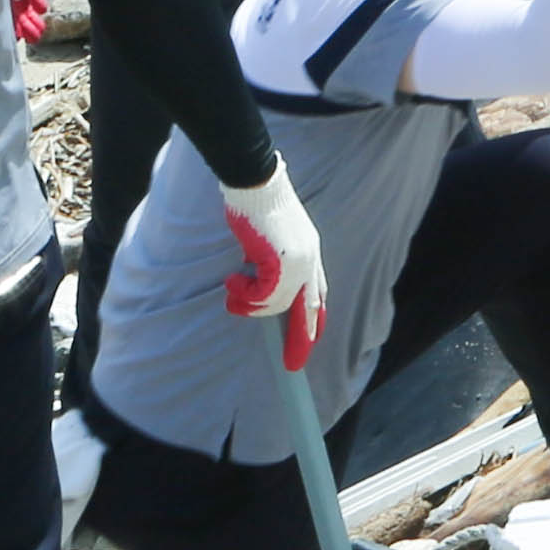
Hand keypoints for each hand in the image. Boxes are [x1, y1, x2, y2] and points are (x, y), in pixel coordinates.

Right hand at [221, 165, 327, 370]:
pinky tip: (232, 280)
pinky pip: (263, 296)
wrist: (255, 184)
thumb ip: (275, 260)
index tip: (315, 334)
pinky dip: (244, 295)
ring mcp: (299, 262)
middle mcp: (310, 259)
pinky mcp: (282, 263)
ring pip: (277, 304)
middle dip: (303, 338)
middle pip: (310, 307)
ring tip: (233, 287)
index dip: (315, 314)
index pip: (317, 290)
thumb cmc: (256, 204)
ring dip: (251, 304)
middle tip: (294, 365)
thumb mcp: (270, 238)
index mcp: (309, 251)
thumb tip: (261, 284)